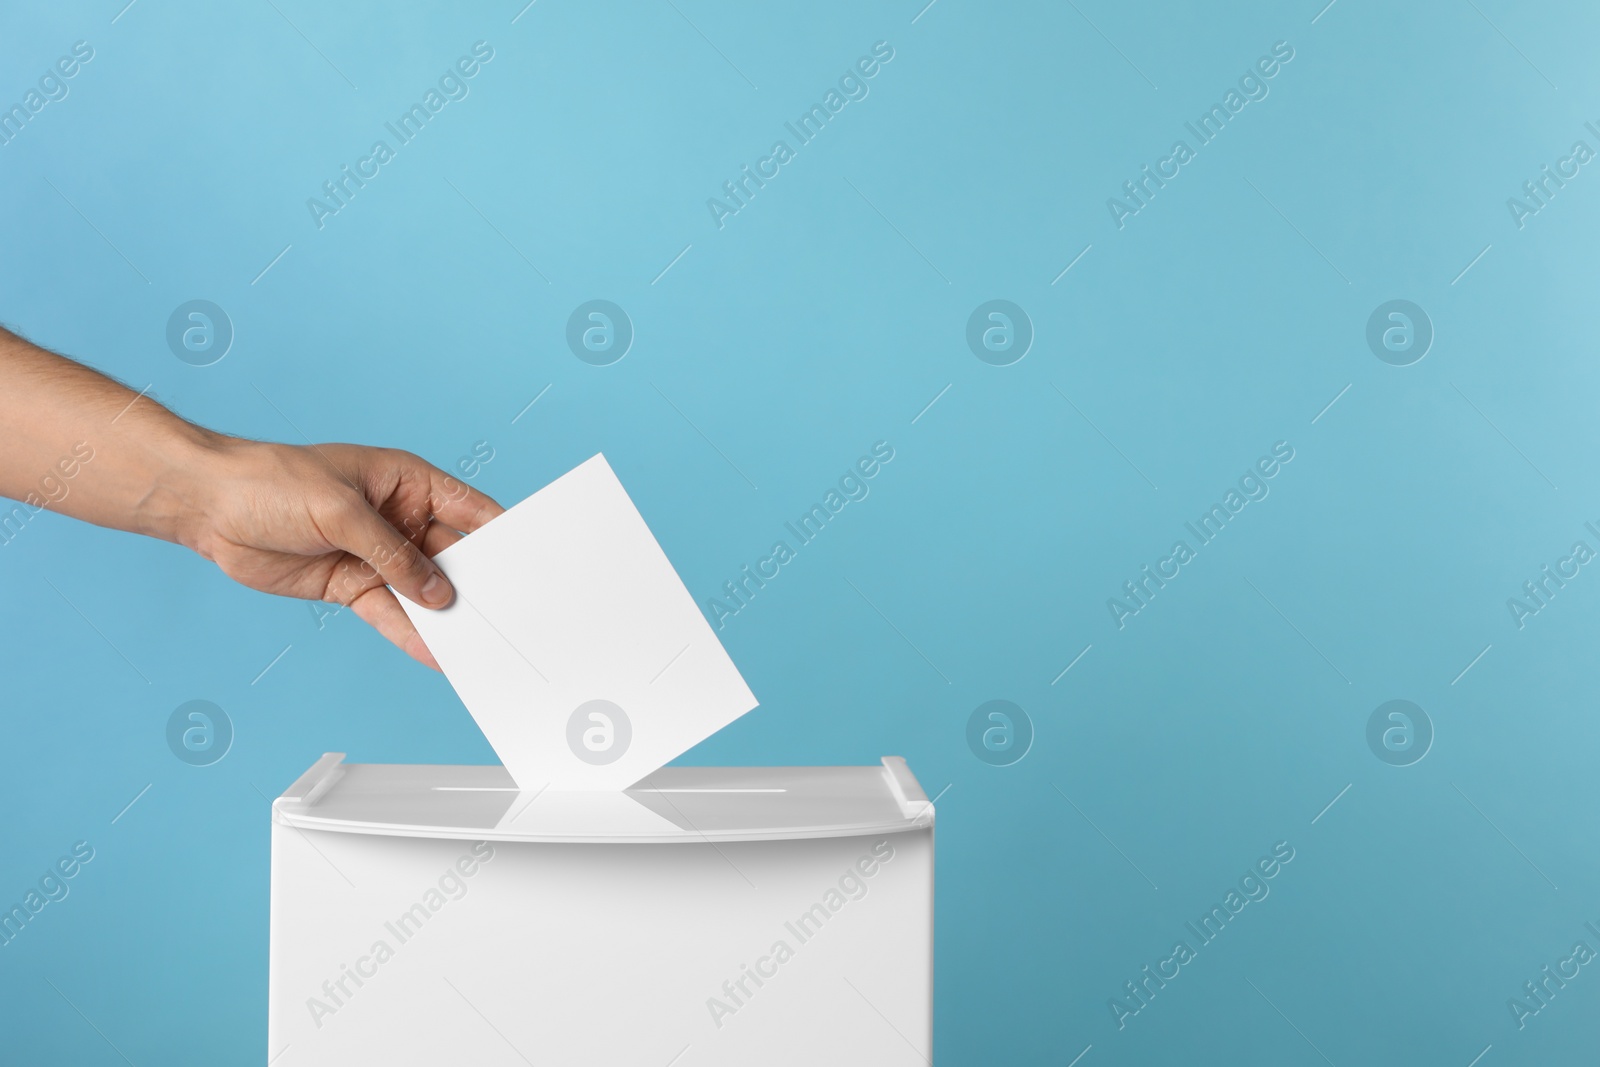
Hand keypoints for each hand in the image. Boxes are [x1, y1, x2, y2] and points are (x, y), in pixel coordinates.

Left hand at [182, 438, 503, 668]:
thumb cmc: (271, 482)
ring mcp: (377, 555)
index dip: (502, 536)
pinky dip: (410, 635)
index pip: (470, 510)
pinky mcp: (352, 585)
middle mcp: (400, 519)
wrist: (210, 507)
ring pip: (423, 592)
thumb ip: (392, 554)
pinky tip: (434, 654)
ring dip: (446, 618)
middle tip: (509, 618)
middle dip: (478, 586)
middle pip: (453, 557)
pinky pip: (391, 614)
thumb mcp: (340, 511)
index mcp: (407, 481)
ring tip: (478, 646)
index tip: (529, 566)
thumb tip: (436, 593)